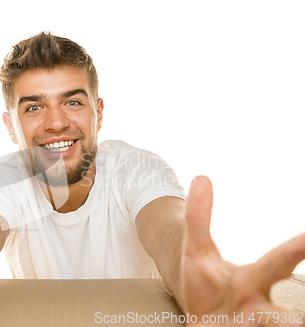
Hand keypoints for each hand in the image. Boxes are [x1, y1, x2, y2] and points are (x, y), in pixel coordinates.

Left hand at [182, 176, 304, 325]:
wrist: (199, 312)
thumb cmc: (203, 279)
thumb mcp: (195, 247)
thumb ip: (200, 215)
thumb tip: (201, 177)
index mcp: (253, 281)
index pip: (276, 262)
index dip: (297, 249)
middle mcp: (261, 310)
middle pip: (286, 318)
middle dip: (295, 320)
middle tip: (301, 320)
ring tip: (290, 326)